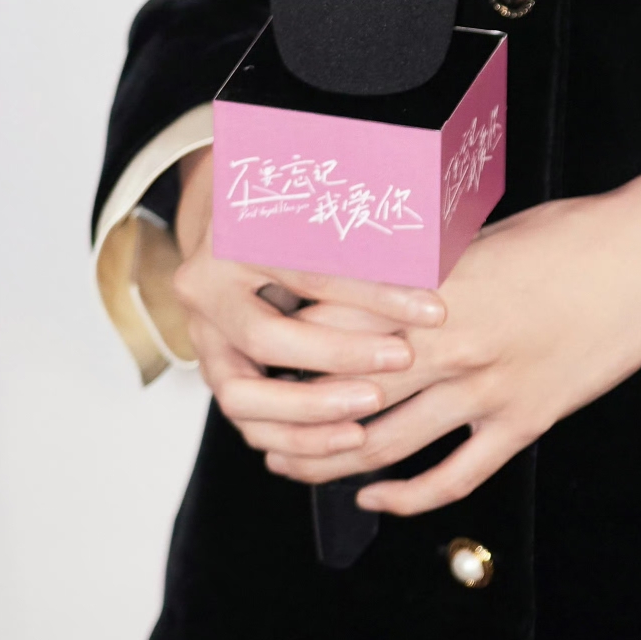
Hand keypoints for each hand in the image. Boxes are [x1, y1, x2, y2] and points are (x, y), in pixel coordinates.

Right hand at [163, 146, 447, 477]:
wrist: (235, 210)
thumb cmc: (295, 203)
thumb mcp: (323, 201)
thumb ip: (367, 229)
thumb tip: (439, 250)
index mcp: (235, 232)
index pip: (311, 271)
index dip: (377, 295)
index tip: (434, 310)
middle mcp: (206, 285)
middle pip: (266, 339)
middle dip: (341, 358)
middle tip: (402, 360)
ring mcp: (201, 332)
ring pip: (243, 396)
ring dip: (311, 415)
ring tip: (368, 419)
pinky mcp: (213, 369)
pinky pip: (247, 420)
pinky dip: (294, 437)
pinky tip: (344, 438)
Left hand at [249, 153, 640, 514]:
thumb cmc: (572, 231)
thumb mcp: (486, 235)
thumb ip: (429, 268)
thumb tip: (376, 283)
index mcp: (435, 287)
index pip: (334, 322)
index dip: (287, 340)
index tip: (253, 348)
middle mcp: (451, 342)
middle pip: (346, 394)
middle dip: (292, 418)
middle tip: (257, 427)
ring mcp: (488, 389)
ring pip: (387, 445)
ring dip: (332, 464)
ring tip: (296, 467)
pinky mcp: (524, 421)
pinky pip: (453, 476)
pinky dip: (406, 498)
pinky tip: (376, 501)